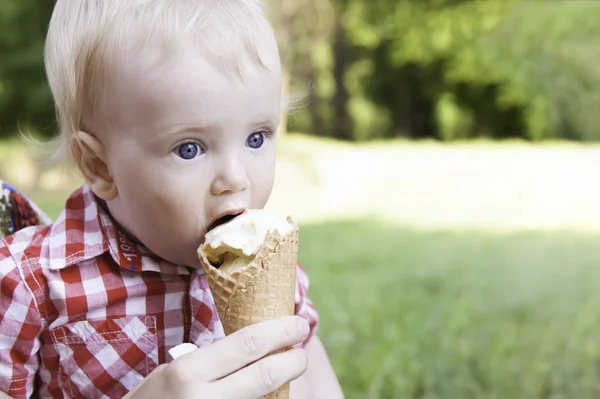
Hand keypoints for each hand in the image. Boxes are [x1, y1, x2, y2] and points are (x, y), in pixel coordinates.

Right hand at [124, 316, 309, 398]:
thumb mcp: (176, 371)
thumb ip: (214, 360)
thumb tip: (260, 343)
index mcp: (189, 372)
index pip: (248, 344)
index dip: (280, 332)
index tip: (298, 324)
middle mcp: (203, 398)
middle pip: (265, 374)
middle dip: (293, 360)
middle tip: (302, 350)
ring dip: (282, 385)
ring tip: (287, 370)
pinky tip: (270, 393)